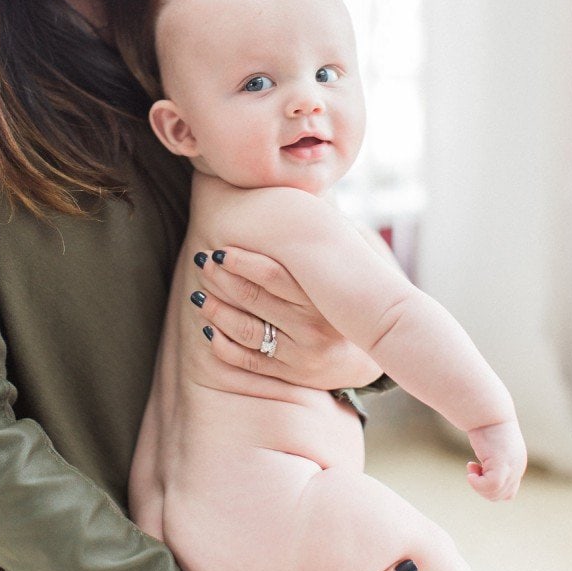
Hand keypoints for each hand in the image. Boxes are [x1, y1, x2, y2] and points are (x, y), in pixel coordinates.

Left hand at [192, 246, 383, 388]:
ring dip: (216, 311)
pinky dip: (223, 346)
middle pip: (254, 299)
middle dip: (222, 279)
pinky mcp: (291, 375)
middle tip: (203, 262)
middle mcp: (311, 326)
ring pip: (246, 331)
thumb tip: (303, 195)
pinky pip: (248, 361)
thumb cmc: (346, 292)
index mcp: (322, 296)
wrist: (373, 348)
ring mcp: (300, 354)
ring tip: (198, 295)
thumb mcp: (347, 262)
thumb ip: (325, 235)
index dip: (241, 261)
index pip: (273, 275)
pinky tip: (208, 329)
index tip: (220, 250)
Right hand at [466, 419, 527, 500]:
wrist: (487, 409)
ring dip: (480, 487)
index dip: (492, 486)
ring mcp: (512, 467)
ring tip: (471, 467)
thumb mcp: (490, 441)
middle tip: (472, 468)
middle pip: (502, 495)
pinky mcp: (502, 464)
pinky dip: (478, 485)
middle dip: (484, 488)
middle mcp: (517, 467)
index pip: (509, 490)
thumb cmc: (485, 420)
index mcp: (516, 463)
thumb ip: (492, 454)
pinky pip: (492, 486)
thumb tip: (479, 458)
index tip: (479, 469)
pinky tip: (470, 472)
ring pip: (497, 494)